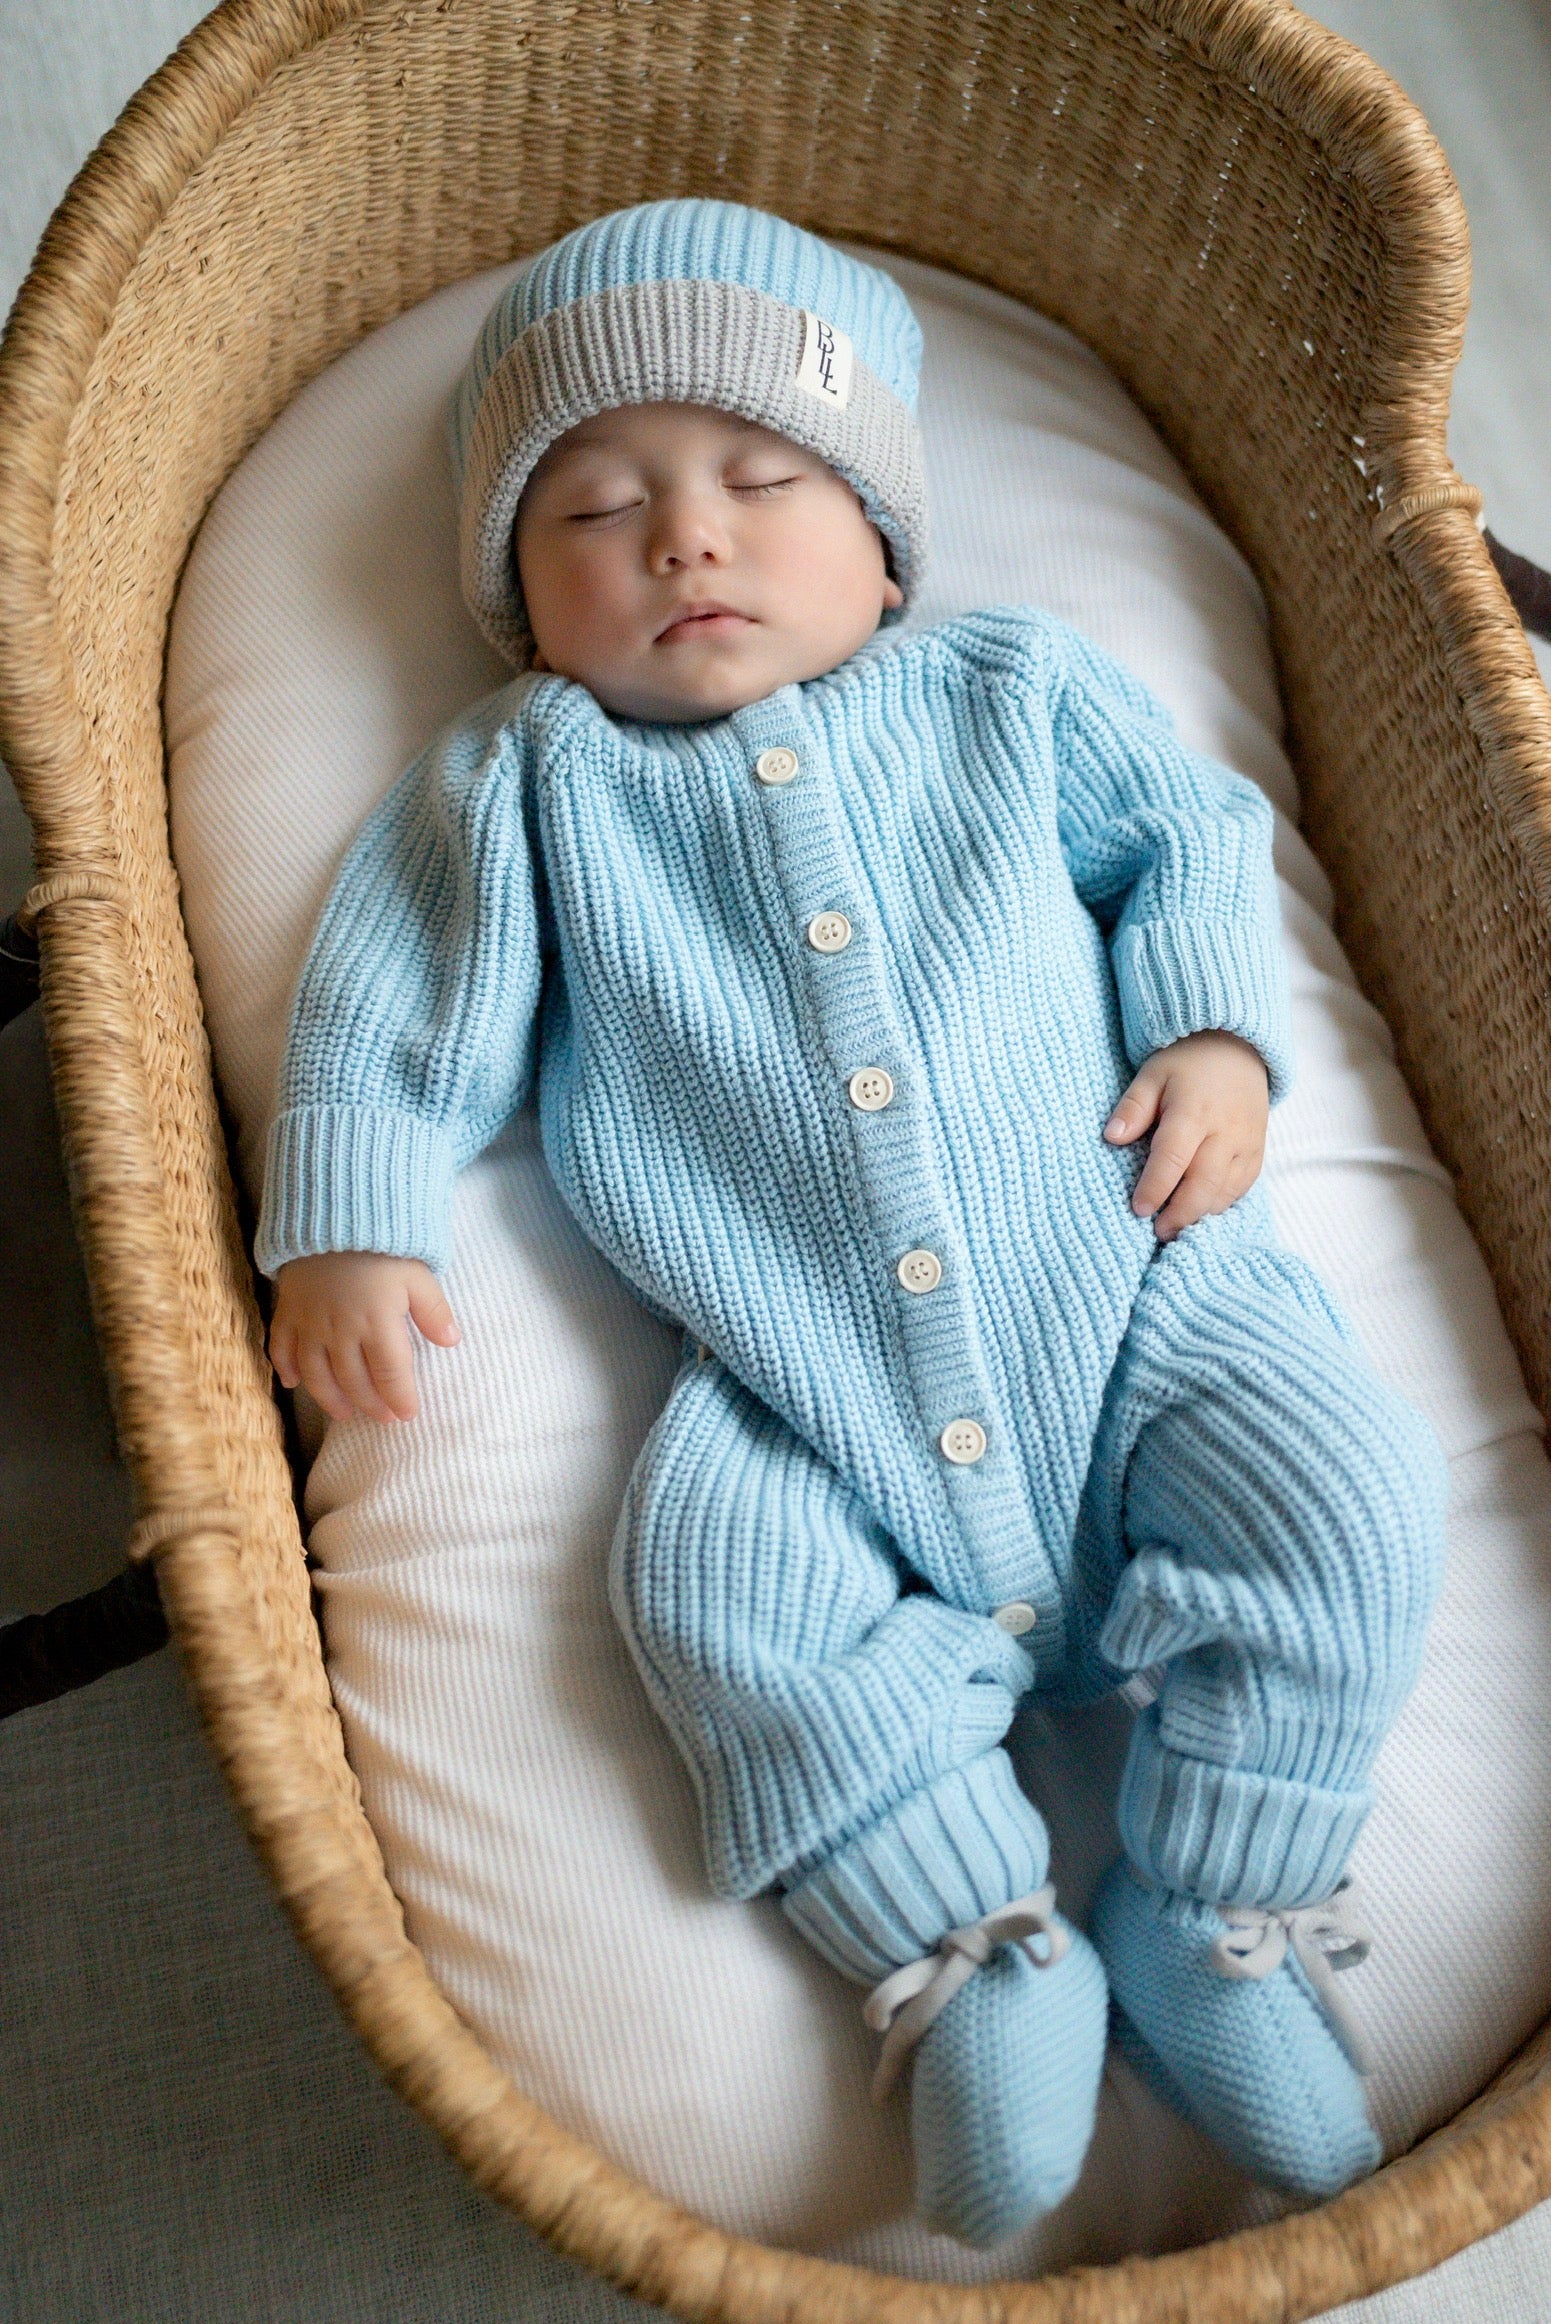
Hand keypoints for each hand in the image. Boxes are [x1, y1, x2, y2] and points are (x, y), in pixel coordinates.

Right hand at [269, 1251, 461, 1422]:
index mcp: (377, 1322)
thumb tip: (453, 1342)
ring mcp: (311, 1323)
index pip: (390, 1373)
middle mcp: (341, 1331)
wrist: (332, 1212)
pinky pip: (282, 1347)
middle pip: (354, 1381)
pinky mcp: (288, 1311)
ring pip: (317, 1374)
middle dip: (371, 1405)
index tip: (408, 1415)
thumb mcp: (418, 1273)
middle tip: (383, 1419)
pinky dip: (286, 1369)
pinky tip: (293, 1384)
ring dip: (330, 1399)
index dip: (399, 1398)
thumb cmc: (382, 1244)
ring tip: (345, 1414)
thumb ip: (434, 1310)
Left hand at [1103, 1031, 1268, 1242]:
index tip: (1139, 1209)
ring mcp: (1247, 1142)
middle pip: (1205, 1182)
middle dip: (1181, 1213)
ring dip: (1201, 1214)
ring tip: (1177, 1229)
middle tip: (1159, 1232)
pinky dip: (1222, 1203)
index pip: (1173, 1157)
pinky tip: (1201, 1212)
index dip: (1156, 1187)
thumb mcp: (1152, 1074)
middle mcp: (1225, 1130)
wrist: (1238, 1047)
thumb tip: (1112, 1137)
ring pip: (1226, 1190)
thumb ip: (1133, 1107)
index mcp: (1194, 1110)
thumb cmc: (1187, 1063)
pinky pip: (1243, 1186)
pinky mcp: (1258, 1150)